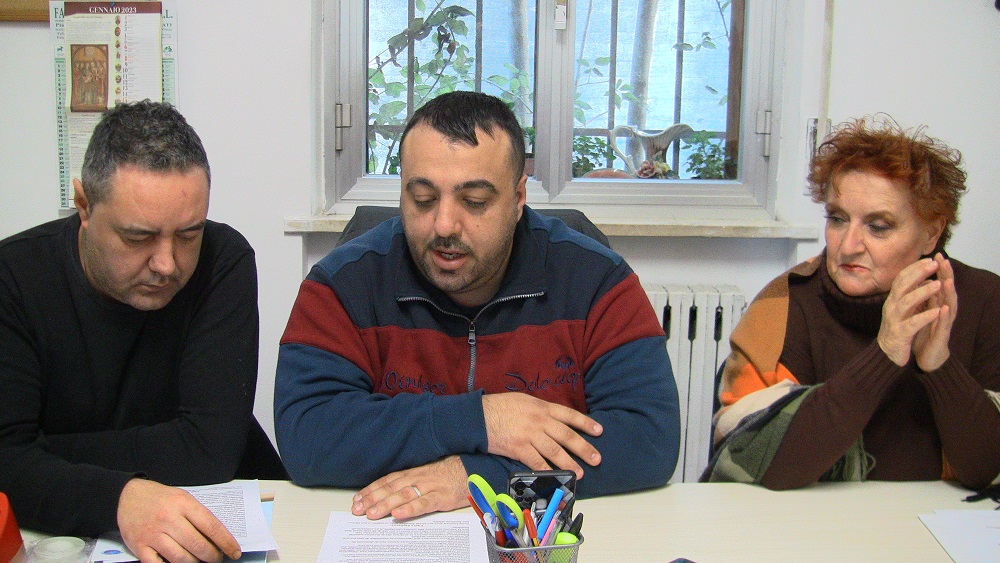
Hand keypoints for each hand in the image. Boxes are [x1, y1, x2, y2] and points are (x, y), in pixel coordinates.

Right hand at [117, 479, 240, 562]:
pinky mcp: (140, 546)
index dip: (225, 542)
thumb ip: (198, 516)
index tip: (234, 552)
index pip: (211, 526)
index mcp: (183, 504)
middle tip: (216, 559)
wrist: (127, 495)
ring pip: (180, 558)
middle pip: (197, 544)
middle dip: (212, 556)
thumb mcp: (183, 498)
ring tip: (200, 562)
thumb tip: (217, 537)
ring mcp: (153, 534)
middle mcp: (169, 519)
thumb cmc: (160, 498)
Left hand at [351, 456, 468, 519]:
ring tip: (372, 514)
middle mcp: (418, 478)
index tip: (357, 499)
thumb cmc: (450, 473)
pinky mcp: (441, 497)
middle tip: (357, 510)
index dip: (371, 490)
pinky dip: (410, 509)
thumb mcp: (427, 474)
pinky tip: (398, 514)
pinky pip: (424, 503)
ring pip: (403, 496)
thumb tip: (390, 493)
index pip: (387, 481)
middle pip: (391, 489)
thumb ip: (410, 482)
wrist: (473, 468)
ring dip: (386, 505)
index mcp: (413, 472)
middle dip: (372, 499)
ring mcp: (429, 487)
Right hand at [482, 392, 602, 478]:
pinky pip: (536, 462)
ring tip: (580, 473)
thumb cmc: (500, 407)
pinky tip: (556, 477)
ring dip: (569, 463)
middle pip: (567, 435)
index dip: (585, 423)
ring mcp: (529, 435)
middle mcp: (539, 420)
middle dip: (584, 448)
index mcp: (542, 407)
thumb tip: (554, 419)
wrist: (478, 416)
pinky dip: (547, 470)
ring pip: (555, 451)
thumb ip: (540, 409)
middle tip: (596, 459)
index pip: (569, 415)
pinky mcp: (519, 448)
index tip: (599, 431)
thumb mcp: (524, 400)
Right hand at [877, 254, 954, 369]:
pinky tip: (937, 312)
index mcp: (893, 299)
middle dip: (918, 273)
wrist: (887, 354)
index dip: (915, 268)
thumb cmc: (898, 329)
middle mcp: (891, 307)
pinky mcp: (900, 334)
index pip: (902, 278)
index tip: (930, 260)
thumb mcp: (903, 309)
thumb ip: (912, 294)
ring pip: (906, 302)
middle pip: (902, 285)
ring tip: (938, 285)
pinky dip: (924, 317)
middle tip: (934, 265)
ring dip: (923, 292)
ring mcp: (894, 320)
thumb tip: (926, 279)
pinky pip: (912, 324)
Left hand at [912, 254, 956, 370]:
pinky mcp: (940, 336)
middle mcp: (943, 310)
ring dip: (948, 293)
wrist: (928, 355)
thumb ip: (925, 296)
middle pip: (946, 290)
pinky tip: (944, 308)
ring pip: (948, 305)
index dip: (938, 270)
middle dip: (945, 275)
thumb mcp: (923, 310)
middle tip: (944, 259)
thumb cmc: (925, 331)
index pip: (939, 283)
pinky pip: (942, 325)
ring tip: (947, 280)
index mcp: (936, 303)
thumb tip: (922, 279)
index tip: (934, 254)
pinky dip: (943, 316)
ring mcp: (943, 323)